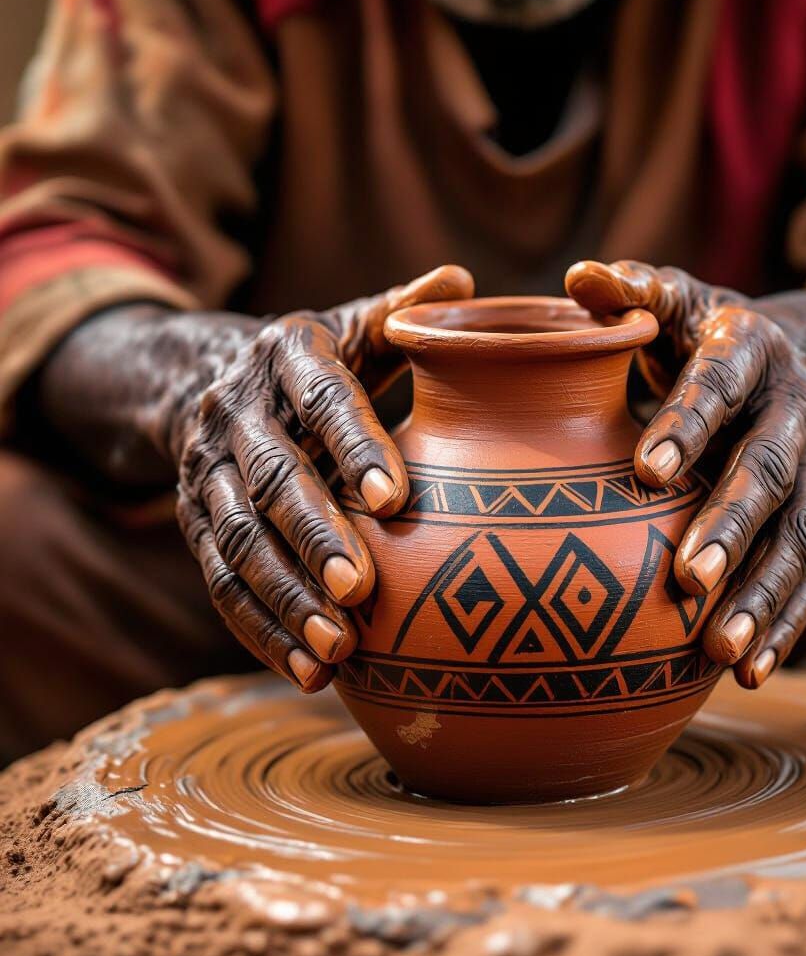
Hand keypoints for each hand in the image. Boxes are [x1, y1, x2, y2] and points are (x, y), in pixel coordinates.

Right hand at [171, 266, 473, 690]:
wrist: (201, 378)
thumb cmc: (312, 362)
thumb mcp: (352, 326)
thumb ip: (402, 313)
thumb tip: (463, 285)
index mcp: (288, 353)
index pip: (323, 397)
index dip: (356, 445)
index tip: (398, 501)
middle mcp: (237, 410)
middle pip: (271, 478)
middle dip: (313, 535)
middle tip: (359, 591)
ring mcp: (205, 470)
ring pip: (236, 540)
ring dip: (283, 597)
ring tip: (335, 649)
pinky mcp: (191, 522)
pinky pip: (218, 581)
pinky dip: (258, 629)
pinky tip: (304, 671)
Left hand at [566, 261, 805, 687]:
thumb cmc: (711, 336)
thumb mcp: (681, 303)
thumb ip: (636, 294)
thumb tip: (581, 277)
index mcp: (751, 349)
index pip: (720, 384)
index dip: (689, 423)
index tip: (646, 470)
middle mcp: (795, 409)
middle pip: (770, 469)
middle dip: (732, 524)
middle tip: (689, 577)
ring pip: (798, 535)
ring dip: (763, 594)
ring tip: (721, 648)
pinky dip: (784, 622)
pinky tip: (750, 669)